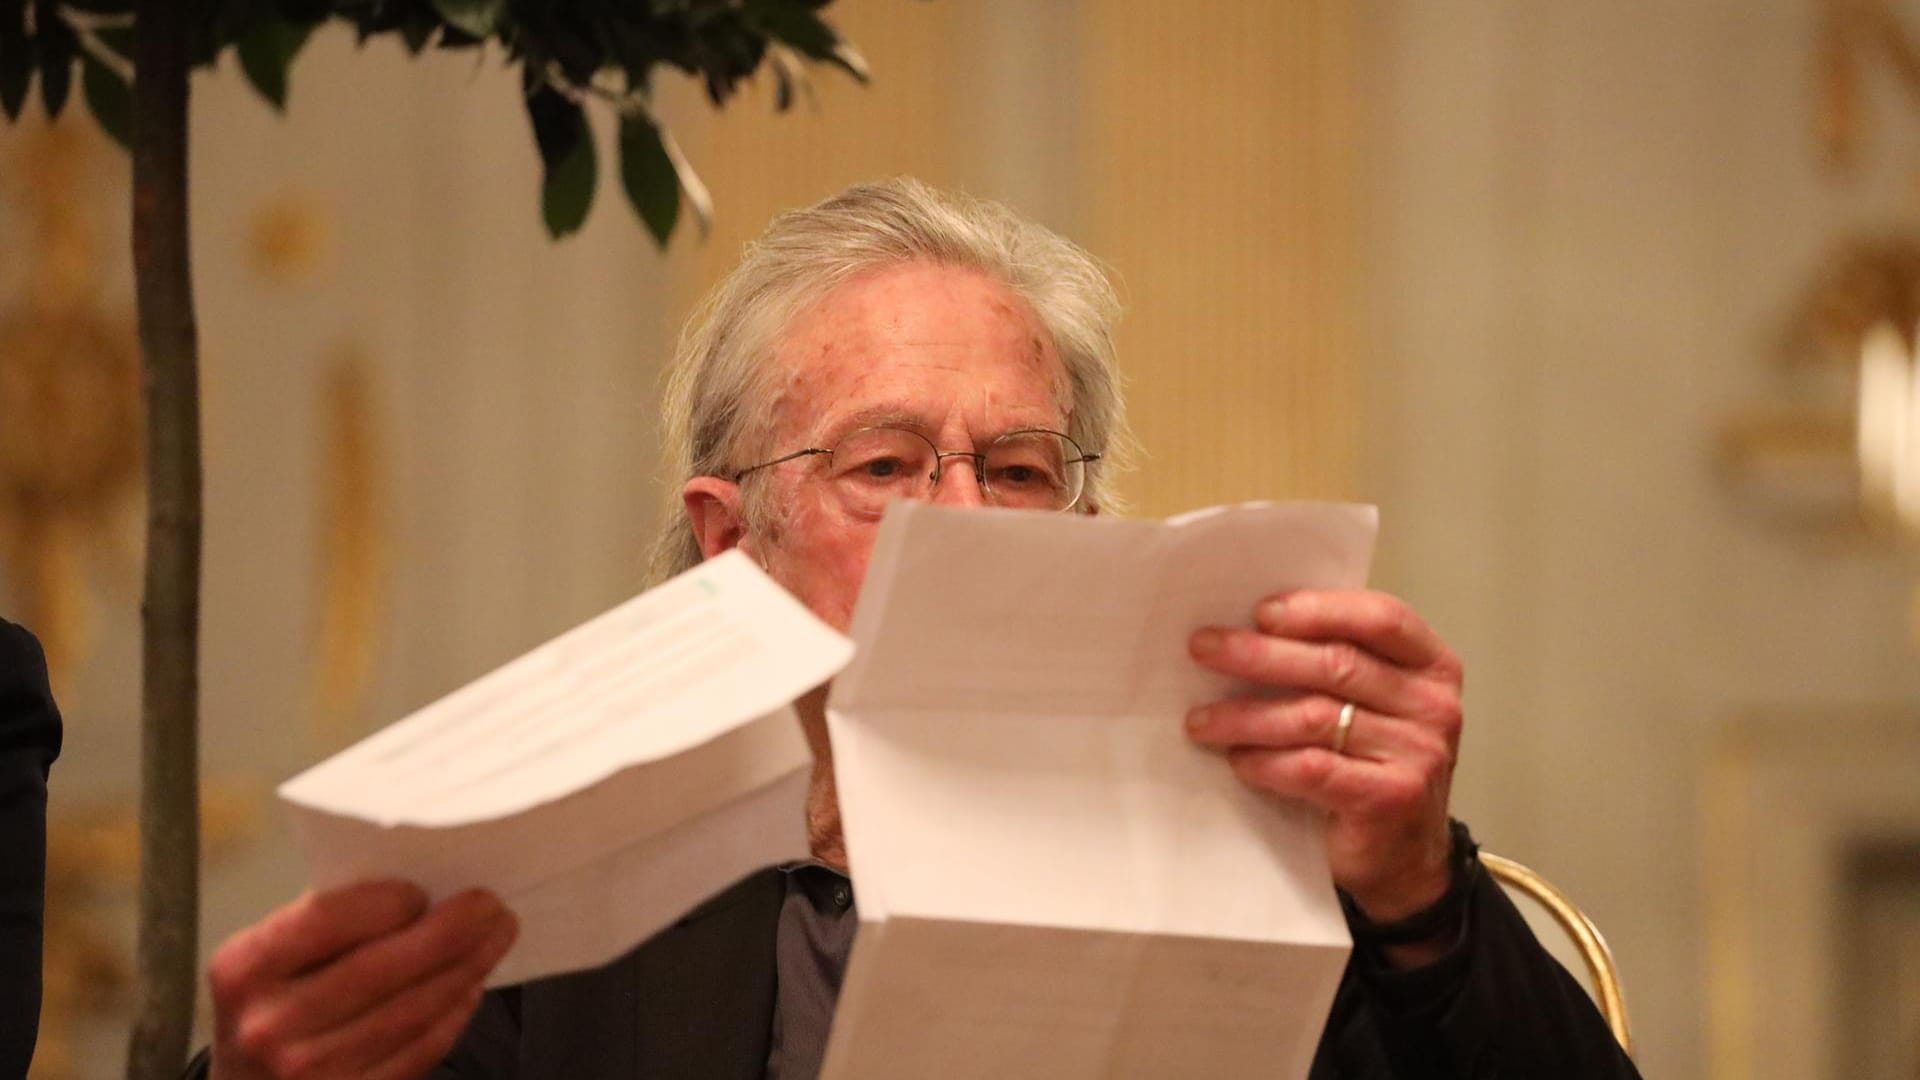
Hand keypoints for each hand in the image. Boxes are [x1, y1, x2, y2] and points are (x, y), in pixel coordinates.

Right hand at [207, 882, 516, 1079]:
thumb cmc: (264, 1006)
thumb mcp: (264, 960)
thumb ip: (323, 924)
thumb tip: (419, 889)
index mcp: (244, 969)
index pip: (329, 921)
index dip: (389, 901)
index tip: (427, 888)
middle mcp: (270, 1025)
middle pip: (382, 969)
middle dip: (451, 932)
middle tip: (491, 905)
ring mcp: (309, 1072)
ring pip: (411, 1012)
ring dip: (466, 969)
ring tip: (494, 937)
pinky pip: (418, 1051)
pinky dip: (453, 1015)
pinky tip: (470, 985)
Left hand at [1184, 589, 1462, 924]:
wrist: (1405, 858)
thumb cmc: (1374, 767)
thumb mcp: (1373, 705)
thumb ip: (1337, 665)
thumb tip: (1248, 630)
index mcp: (1432, 666)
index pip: (1380, 618)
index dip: (1318, 609)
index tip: (1260, 611)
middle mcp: (1433, 705)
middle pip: (1337, 664)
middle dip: (1261, 654)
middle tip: (1204, 649)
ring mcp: (1418, 753)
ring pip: (1315, 717)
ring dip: (1247, 715)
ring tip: (1201, 719)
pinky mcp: (1390, 798)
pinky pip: (1312, 768)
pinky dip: (1266, 763)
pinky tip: (1237, 760)